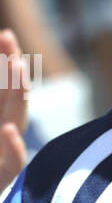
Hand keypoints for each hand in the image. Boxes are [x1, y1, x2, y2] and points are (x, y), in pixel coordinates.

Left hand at [0, 28, 27, 193]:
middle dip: (12, 70)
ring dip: (19, 96)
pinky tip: (7, 130)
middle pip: (11, 98)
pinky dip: (13, 149)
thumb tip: (1, 57)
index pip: (3, 89)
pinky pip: (12, 166)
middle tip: (8, 39)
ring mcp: (1, 159)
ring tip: (16, 68)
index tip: (4, 36)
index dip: (5, 62)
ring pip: (16, 123)